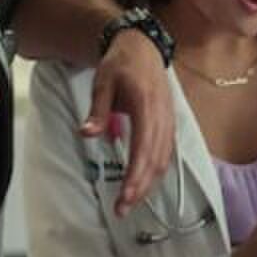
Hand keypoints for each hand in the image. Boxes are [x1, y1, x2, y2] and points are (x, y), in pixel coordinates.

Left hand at [87, 29, 174, 215]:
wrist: (142, 46)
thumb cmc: (120, 64)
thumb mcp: (102, 83)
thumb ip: (97, 111)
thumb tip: (86, 134)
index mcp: (146, 106)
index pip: (144, 149)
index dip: (136, 177)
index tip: (125, 197)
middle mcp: (162, 117)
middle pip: (156, 161)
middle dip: (141, 188)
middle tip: (123, 209)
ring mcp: (169, 120)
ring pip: (164, 160)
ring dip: (149, 184)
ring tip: (131, 201)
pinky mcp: (169, 123)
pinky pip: (166, 153)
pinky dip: (156, 171)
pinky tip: (144, 183)